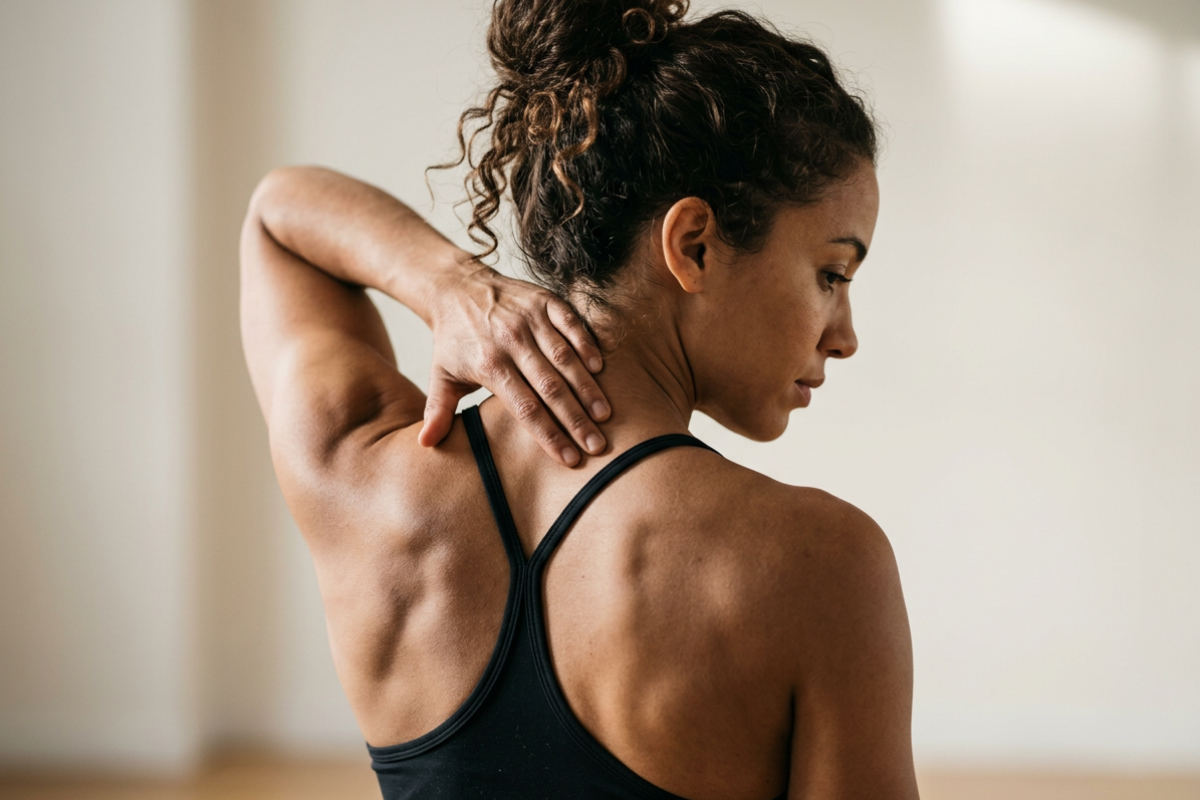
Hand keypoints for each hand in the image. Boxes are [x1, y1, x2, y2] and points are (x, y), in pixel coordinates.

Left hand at [418, 262, 610, 465]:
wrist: (456, 286)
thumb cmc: (454, 340)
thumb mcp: (440, 375)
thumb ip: (438, 411)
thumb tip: (425, 445)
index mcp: (488, 365)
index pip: (525, 408)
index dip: (549, 434)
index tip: (570, 459)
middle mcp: (511, 341)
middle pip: (550, 388)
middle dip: (575, 419)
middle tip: (597, 445)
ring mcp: (529, 318)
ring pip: (564, 358)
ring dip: (587, 387)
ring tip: (604, 415)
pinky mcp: (544, 300)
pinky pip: (570, 323)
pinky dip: (586, 343)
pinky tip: (600, 368)